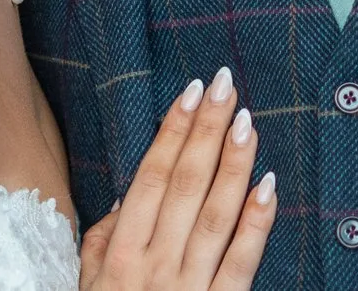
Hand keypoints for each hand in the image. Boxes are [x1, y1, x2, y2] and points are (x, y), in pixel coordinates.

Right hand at [80, 68, 274, 290]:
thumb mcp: (90, 285)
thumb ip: (100, 241)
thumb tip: (121, 198)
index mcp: (121, 253)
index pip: (151, 176)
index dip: (173, 131)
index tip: (192, 92)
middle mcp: (154, 263)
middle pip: (184, 184)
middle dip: (206, 130)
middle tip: (225, 86)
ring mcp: (188, 286)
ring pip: (215, 214)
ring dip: (233, 164)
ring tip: (246, 121)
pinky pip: (241, 262)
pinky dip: (257, 223)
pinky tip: (267, 186)